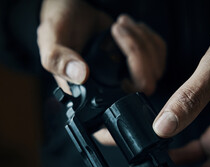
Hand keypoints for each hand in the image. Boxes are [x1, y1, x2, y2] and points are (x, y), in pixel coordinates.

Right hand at [37, 0, 165, 94]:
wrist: (73, 10)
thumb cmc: (60, 28)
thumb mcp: (51, 42)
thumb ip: (59, 60)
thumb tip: (81, 75)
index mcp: (89, 94)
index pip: (114, 112)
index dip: (126, 102)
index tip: (120, 74)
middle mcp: (110, 89)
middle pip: (144, 85)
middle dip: (136, 51)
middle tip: (118, 29)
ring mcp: (127, 76)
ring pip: (155, 70)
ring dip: (141, 40)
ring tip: (120, 24)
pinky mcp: (139, 62)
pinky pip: (158, 55)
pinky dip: (148, 37)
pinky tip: (131, 29)